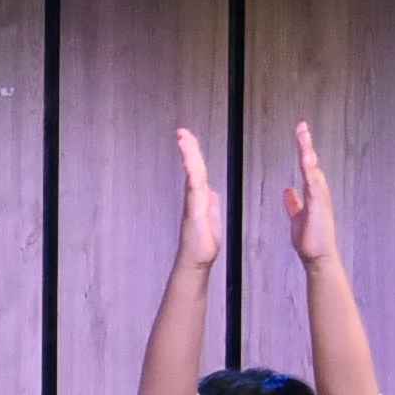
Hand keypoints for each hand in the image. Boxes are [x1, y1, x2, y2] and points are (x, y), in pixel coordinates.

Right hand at [174, 126, 223, 268]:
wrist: (197, 262)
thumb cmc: (202, 246)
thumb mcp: (211, 219)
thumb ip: (210, 204)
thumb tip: (210, 191)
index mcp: (200, 198)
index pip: (197, 170)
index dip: (193, 153)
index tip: (186, 137)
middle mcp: (194, 197)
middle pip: (193, 168)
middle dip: (189, 149)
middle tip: (182, 132)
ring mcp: (192, 204)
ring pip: (193, 174)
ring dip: (189, 155)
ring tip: (183, 138)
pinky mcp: (193, 212)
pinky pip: (194, 188)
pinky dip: (192, 172)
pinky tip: (189, 162)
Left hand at [279, 120, 340, 266]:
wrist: (319, 257)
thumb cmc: (311, 240)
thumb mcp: (297, 217)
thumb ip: (293, 203)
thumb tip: (288, 191)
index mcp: (312, 193)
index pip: (306, 166)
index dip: (304, 149)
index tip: (300, 133)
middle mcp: (318, 192)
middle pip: (311, 162)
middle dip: (307, 144)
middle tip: (301, 126)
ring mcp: (320, 198)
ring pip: (313, 169)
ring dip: (308, 152)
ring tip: (303, 135)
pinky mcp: (318, 206)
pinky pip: (314, 184)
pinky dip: (310, 171)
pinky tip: (307, 160)